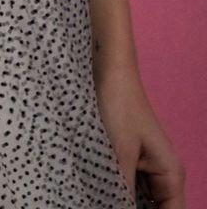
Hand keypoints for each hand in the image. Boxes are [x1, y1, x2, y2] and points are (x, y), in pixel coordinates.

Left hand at [99, 65, 184, 206]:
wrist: (106, 70)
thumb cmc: (116, 105)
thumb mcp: (118, 153)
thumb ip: (121, 189)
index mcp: (171, 175)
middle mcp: (164, 175)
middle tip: (104, 202)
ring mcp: (146, 168)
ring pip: (138, 200)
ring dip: (119, 200)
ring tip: (99, 198)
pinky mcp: (127, 160)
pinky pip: (127, 187)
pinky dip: (114, 192)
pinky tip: (96, 192)